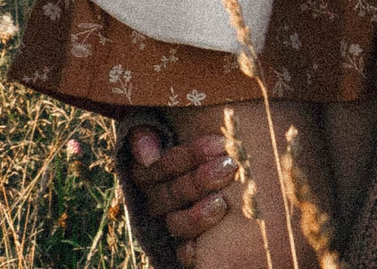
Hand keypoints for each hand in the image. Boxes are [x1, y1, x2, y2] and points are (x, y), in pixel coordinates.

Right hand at [123, 121, 238, 259]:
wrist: (215, 159)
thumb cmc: (190, 133)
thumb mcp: (161, 124)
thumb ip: (146, 133)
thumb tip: (149, 157)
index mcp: (147, 171)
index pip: (160, 167)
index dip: (189, 156)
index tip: (219, 143)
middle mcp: (155, 200)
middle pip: (170, 195)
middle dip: (200, 180)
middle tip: (230, 166)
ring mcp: (170, 222)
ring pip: (176, 224)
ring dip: (198, 216)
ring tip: (222, 203)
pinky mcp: (184, 244)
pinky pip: (181, 254)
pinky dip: (189, 252)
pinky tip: (200, 247)